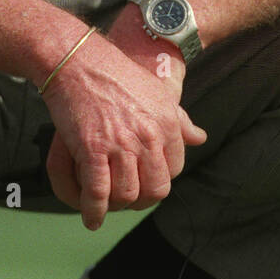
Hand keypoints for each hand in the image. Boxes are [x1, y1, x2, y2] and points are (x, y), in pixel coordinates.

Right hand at [43, 26, 204, 230]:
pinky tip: (91, 217)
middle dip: (141, 200)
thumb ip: (180, 119)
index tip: (144, 181)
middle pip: (155, 189)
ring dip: (116, 206)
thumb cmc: (116, 73)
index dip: (157, 180)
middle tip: (127, 199)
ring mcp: (121, 144)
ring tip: (106, 204)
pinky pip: (97, 193)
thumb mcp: (157, 92)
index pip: (174, 170)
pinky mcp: (92, 149)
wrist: (79, 60)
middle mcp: (149, 136)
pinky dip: (93, 211)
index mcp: (167, 123)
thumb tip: (200, 138)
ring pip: (127, 195)